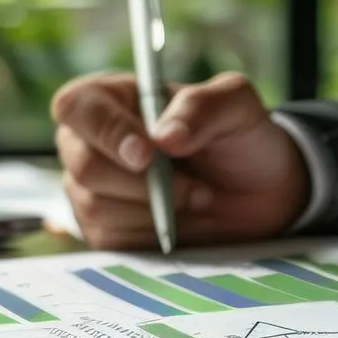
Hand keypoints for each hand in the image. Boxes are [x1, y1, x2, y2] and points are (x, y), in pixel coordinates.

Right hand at [51, 71, 311, 249]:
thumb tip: (164, 135)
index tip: (148, 153)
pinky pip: (109, 239)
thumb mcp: (238, 106)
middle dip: (145, 182)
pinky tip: (177, 220)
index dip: (106, 130)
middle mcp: (91, 142)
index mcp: (113, 98)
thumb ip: (203, 105)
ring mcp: (91, 189)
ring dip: (155, 208)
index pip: (76, 106)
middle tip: (194, 186)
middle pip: (84, 164)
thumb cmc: (241, 138)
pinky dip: (151, 232)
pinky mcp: (103, 230)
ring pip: (95, 205)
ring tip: (196, 197)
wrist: (261, 194)